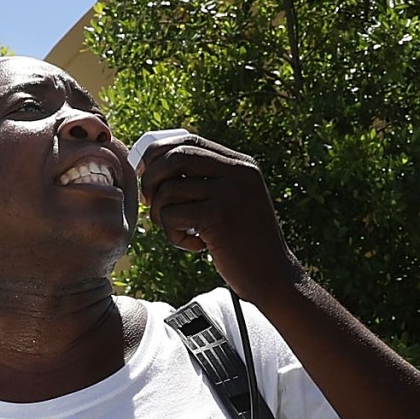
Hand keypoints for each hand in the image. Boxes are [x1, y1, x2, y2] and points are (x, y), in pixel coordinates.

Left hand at [137, 134, 302, 300]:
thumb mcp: (234, 202)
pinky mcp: (218, 217)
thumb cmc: (245, 244)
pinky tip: (194, 246)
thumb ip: (209, 182)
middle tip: (150, 203)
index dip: (160, 153)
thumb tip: (156, 165)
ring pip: (168, 189)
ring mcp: (229, 193)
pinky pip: (172, 215)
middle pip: (176, 157)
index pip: (190, 141)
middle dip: (151, 179)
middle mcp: (238, 173)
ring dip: (160, 214)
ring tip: (177, 231)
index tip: (147, 173)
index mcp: (242, 165)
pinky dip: (172, 235)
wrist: (273, 276)